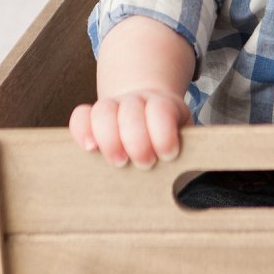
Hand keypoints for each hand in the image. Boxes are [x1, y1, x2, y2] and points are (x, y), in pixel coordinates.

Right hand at [69, 91, 191, 167]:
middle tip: (144, 163)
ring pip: (104, 110)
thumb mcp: (186, 139)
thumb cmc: (169, 136)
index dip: (163, 132)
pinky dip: (82, 131)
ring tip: (119, 162)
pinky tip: (90, 149)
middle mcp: (136, 101)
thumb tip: (193, 172)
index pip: (161, 109)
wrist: (149, 111)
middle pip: (131, 110)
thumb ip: (190, 150)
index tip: (168, 155)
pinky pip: (80, 116)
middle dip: (137, 140)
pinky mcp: (92, 117)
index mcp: (164, 105)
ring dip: (109, 138)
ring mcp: (113, 107)